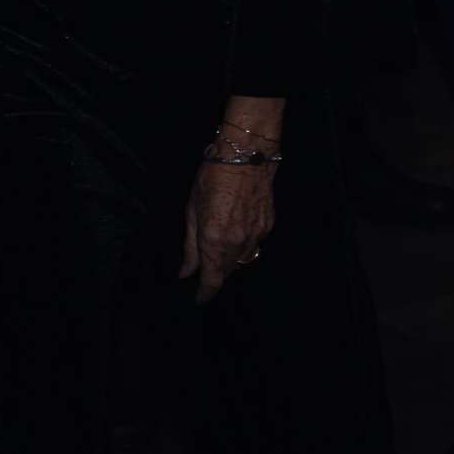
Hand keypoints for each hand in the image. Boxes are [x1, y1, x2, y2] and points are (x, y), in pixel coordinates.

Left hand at [179, 160, 274, 302]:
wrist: (247, 155)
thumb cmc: (212, 179)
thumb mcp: (192, 212)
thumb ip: (190, 247)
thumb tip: (185, 272)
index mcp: (214, 241)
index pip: (212, 280)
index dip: (205, 293)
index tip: (199, 298)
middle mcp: (237, 243)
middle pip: (228, 272)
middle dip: (216, 274)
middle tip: (205, 266)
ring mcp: (257, 234)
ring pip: (243, 260)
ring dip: (231, 260)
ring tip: (221, 245)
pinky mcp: (268, 225)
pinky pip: (255, 244)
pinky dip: (245, 244)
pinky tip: (237, 227)